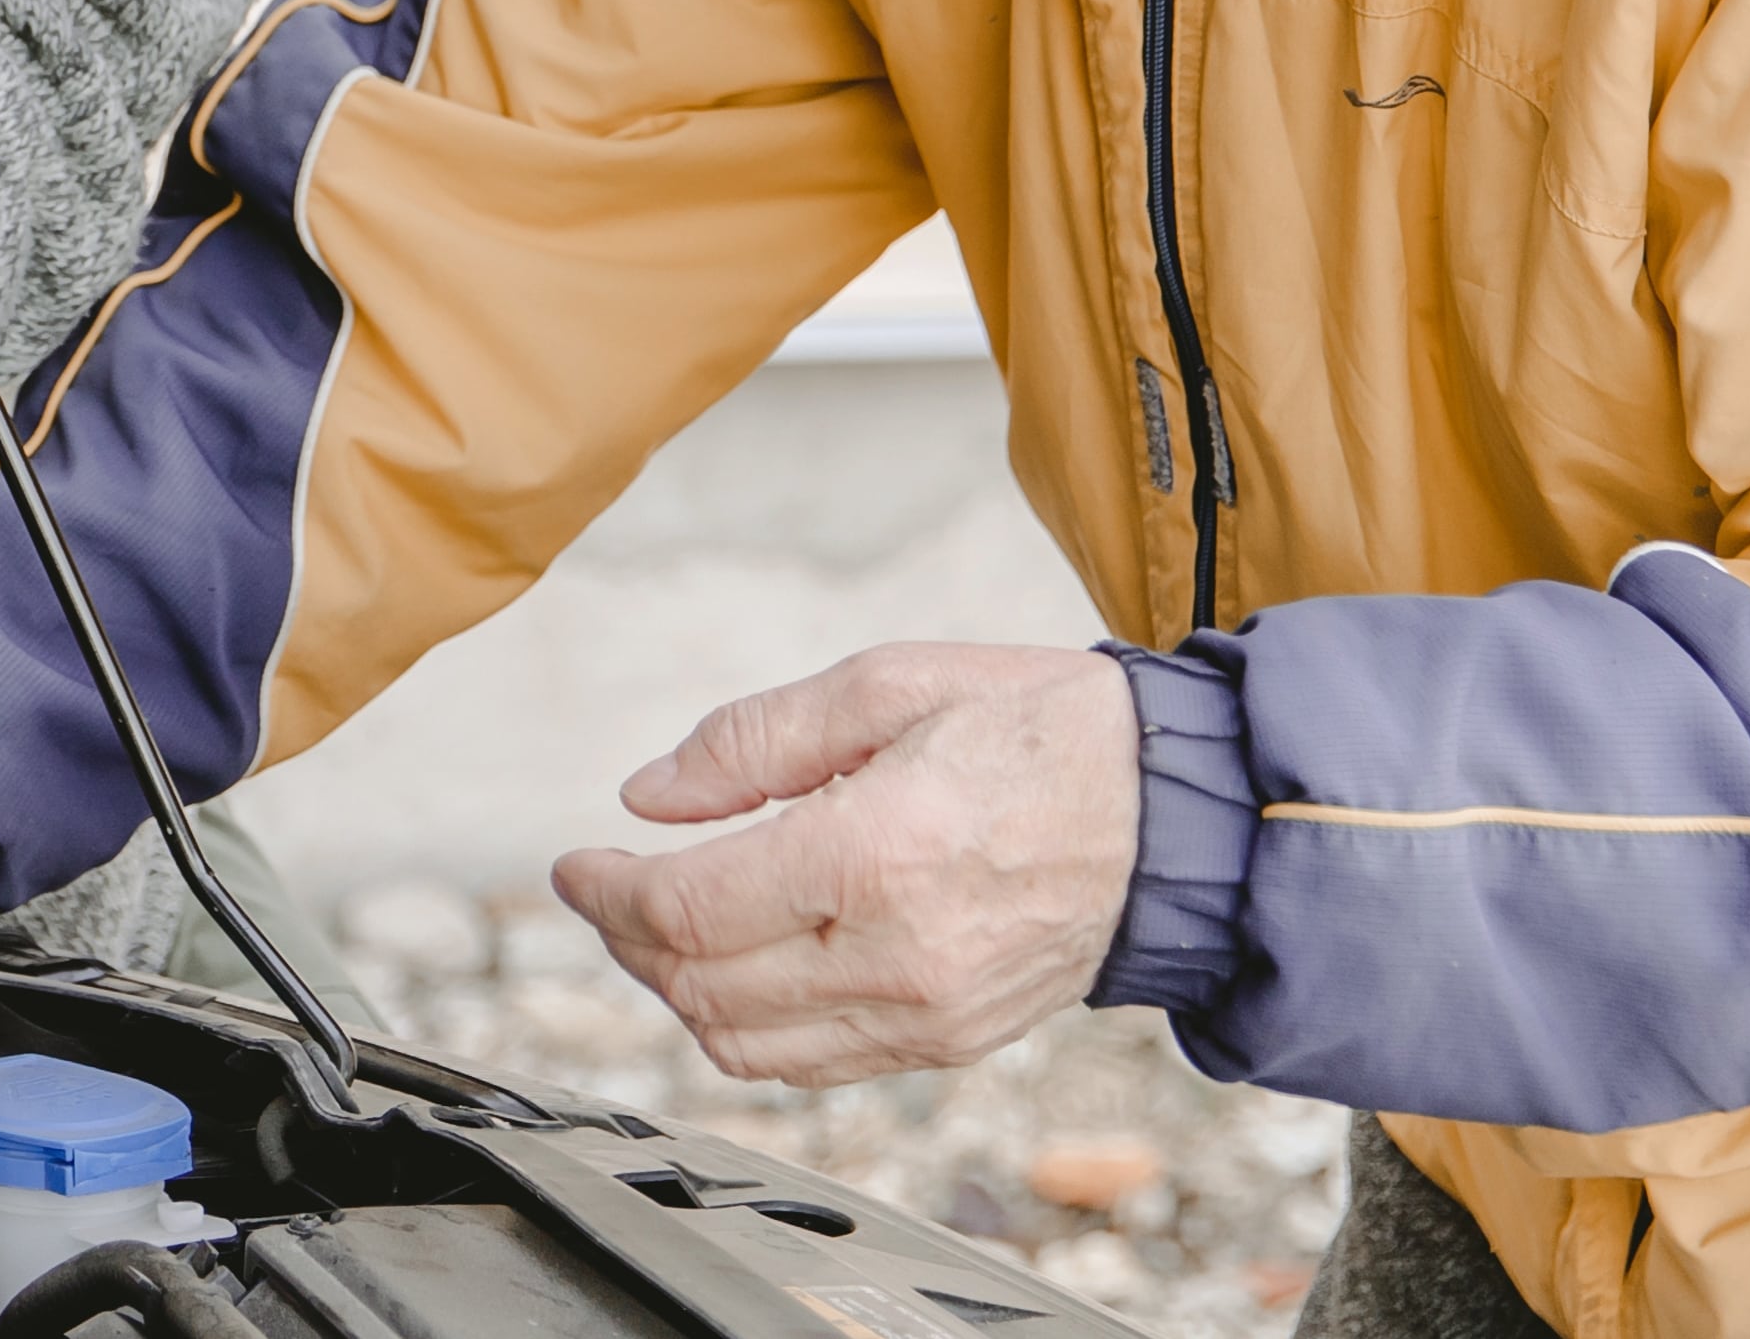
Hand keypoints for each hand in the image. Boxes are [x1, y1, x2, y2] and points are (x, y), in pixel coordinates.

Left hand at [550, 642, 1138, 1085]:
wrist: (1175, 817)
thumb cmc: (1041, 732)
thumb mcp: (888, 684)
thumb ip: (751, 743)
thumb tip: (647, 796)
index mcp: (873, 855)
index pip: (687, 910)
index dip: (606, 892)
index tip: (575, 864)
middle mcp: (896, 955)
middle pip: (700, 987)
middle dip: (626, 940)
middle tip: (604, 889)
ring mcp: (927, 1015)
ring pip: (745, 1046)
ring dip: (677, 992)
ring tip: (657, 927)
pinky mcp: (950, 1044)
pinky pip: (812, 1065)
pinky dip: (747, 1029)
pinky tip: (734, 967)